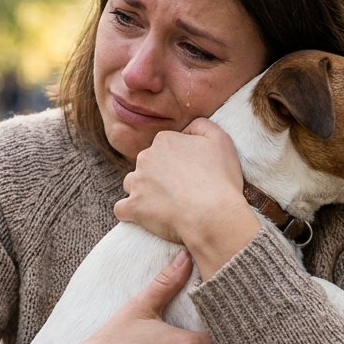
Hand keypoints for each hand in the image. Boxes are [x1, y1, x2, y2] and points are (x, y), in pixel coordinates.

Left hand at [113, 119, 260, 278]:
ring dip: (143, 192)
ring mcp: (137, 183)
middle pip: (147, 165)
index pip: (164, 147)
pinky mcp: (133, 207)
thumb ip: (201, 126)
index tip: (189, 174)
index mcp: (164, 140)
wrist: (213, 215)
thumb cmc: (220, 179)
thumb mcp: (221, 140)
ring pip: (132, 184)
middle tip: (180, 191)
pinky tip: (145, 218)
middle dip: (158, 175)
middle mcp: (145, 158)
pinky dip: (131, 213)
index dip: (177, 161)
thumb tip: (187, 129)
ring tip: (165, 205)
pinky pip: (122, 209)